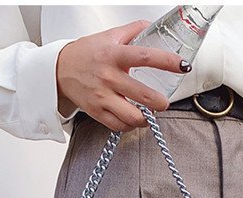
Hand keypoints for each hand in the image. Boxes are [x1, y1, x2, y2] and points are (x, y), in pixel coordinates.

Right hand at [56, 20, 191, 131]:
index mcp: (114, 55)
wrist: (60, 70)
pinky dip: (130, 125)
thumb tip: (153, 26)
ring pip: (131, 116)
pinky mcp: (96, 112)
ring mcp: (102, 97)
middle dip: (159, 102)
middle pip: (142, 94)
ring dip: (145, 118)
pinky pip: (118, 125)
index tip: (182, 66)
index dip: (167, 62)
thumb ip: (132, 31)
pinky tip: (134, 120)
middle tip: (164, 102)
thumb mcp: (109, 36)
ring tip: (149, 113)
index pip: (145, 57)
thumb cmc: (86, 53)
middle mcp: (108, 77)